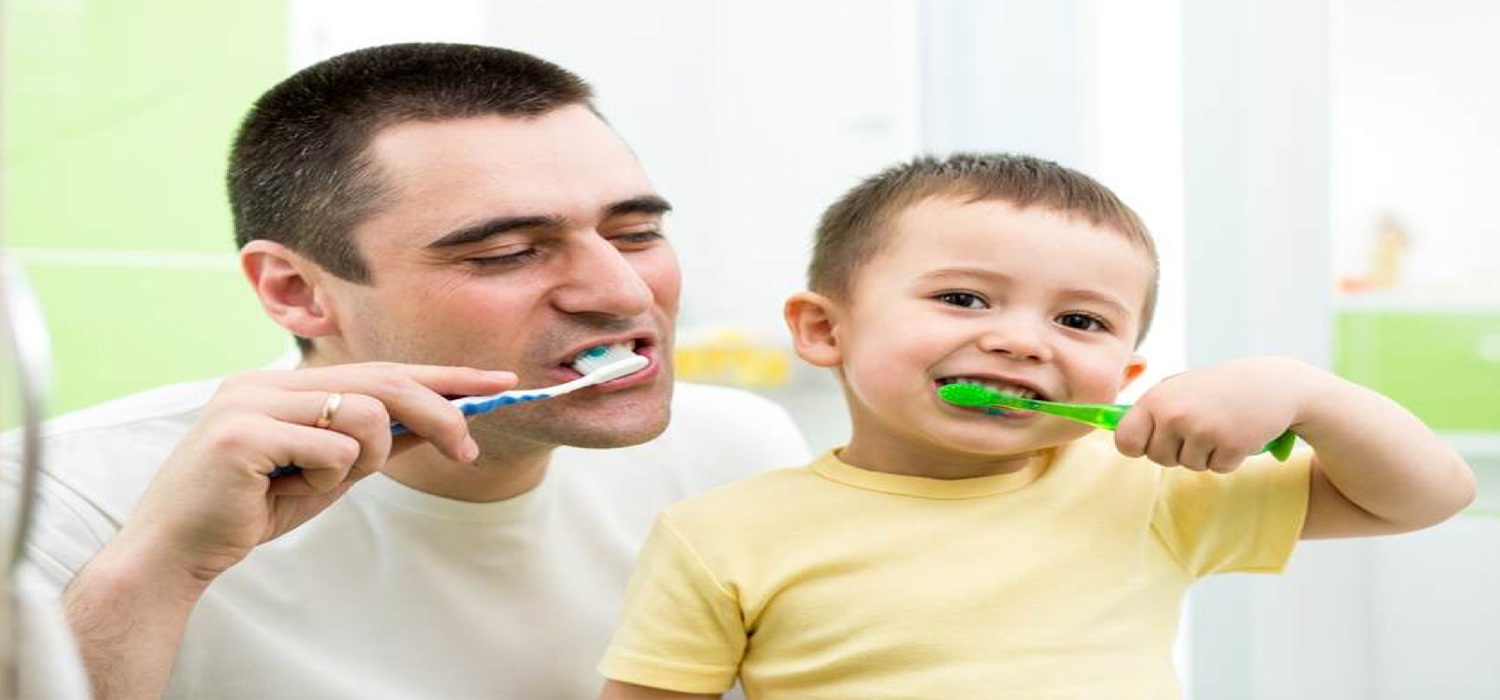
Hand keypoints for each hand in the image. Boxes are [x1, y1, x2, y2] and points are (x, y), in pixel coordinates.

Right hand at [113, 362, 516, 583]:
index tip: (497, 383)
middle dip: (441, 414)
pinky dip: (325, 480)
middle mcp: (265, 380)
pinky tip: (283, 492)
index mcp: (282, 381)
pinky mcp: (242, 433)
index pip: (380, 369)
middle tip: (469, 449)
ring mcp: (250, 400)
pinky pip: (333, 451)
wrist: (176, 552)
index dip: (443, 377)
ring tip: (318, 483)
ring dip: (366, 461)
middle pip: (384, 382)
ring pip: (366, 416)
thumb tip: (440, 423)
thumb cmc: (251, 510)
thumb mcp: (326, 471)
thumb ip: (370, 442)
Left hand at [1114, 357, 1322, 471]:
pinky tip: (1237, 434)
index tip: (1151, 442)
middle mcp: (1174, 414)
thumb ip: (1150, 412)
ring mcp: (1202, 430)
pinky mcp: (1230, 444)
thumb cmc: (1216, 389)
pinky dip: (1228, 458)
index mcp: (1155, 400)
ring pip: (1189, 466)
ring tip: (1219, 426)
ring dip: (1205, 453)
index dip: (1138, 447)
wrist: (1270, 384)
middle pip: (1158, 458)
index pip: (1125, 440)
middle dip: (1176, 451)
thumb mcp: (1177, 390)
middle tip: (1198, 427)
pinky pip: (1218, 469)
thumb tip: (1117, 435)